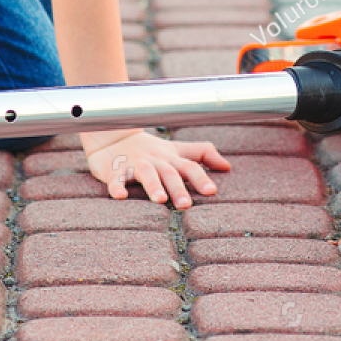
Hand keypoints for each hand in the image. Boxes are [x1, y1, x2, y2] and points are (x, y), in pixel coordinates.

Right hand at [83, 129, 230, 208]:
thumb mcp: (176, 149)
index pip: (189, 166)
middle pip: (169, 173)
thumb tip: (228, 166)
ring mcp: (134, 164)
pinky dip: (117, 186)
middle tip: (186, 205)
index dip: (200, 178)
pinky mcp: (114, 169)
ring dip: (153, 186)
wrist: (112, 134)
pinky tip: (119, 195)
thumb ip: (202, 155)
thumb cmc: (149, 148)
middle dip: (178, 188)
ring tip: (160, 200)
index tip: (212, 191)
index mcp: (170, 158)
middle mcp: (155, 161)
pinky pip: (115, 178)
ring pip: (145, 174)